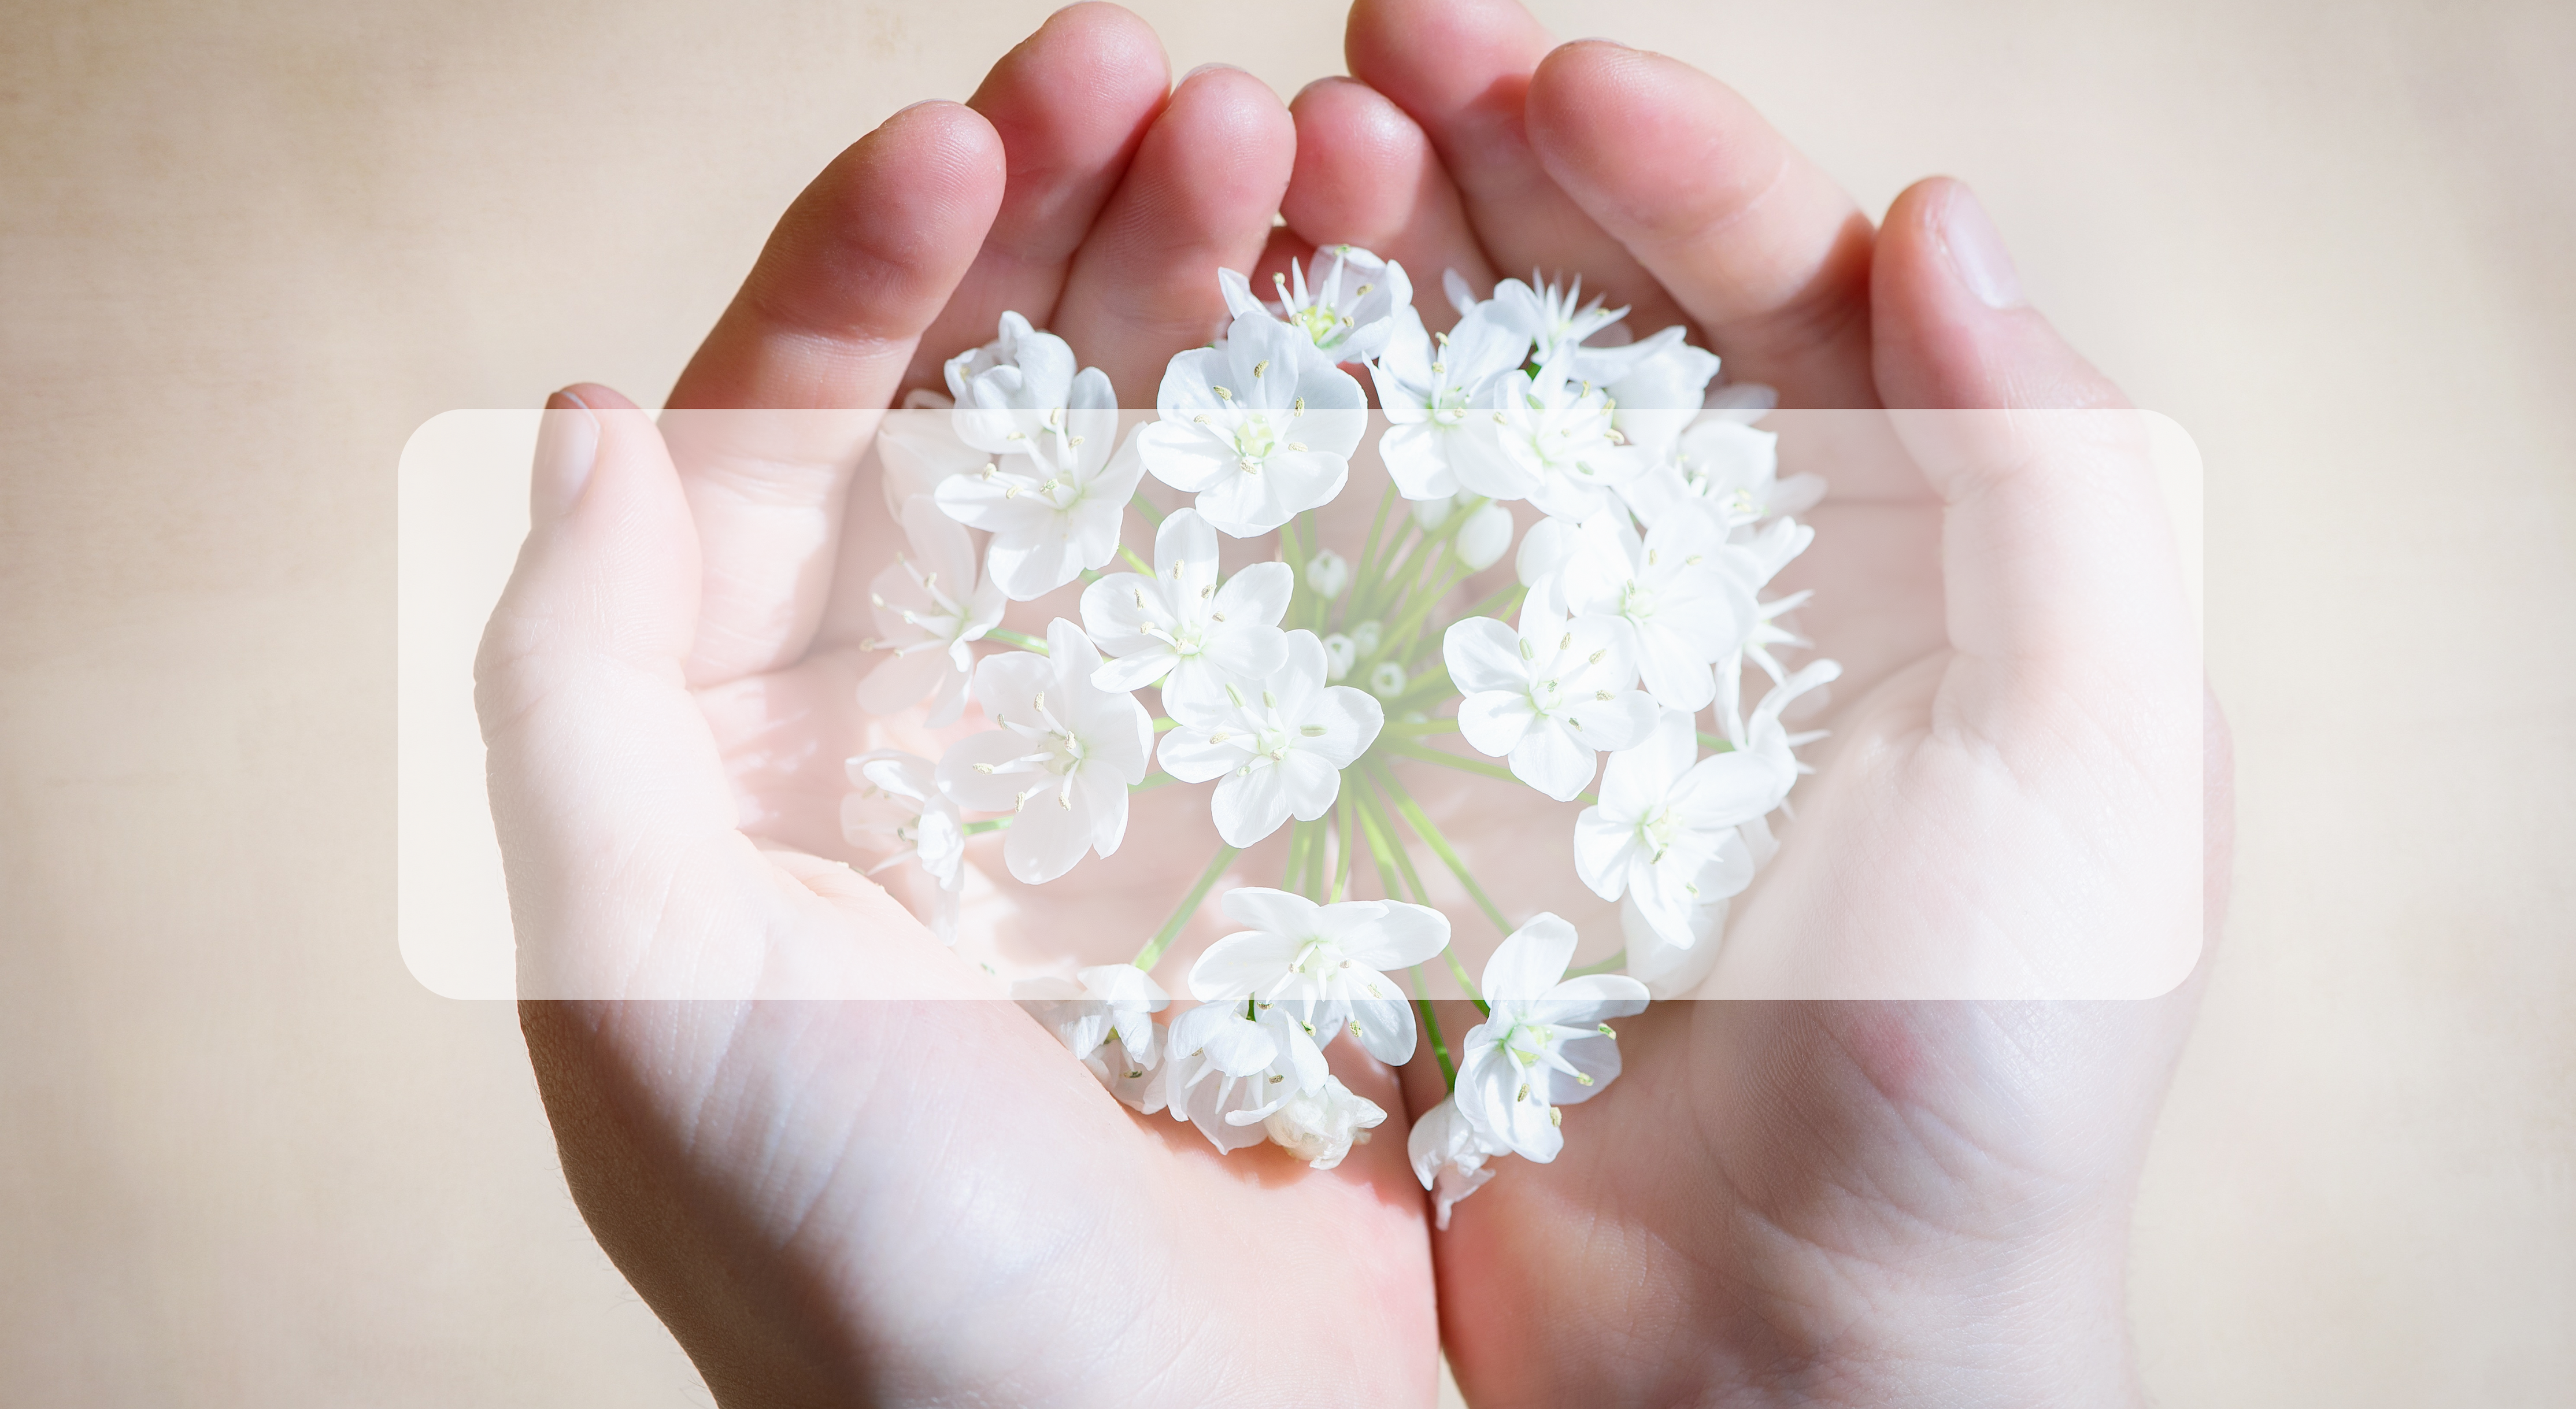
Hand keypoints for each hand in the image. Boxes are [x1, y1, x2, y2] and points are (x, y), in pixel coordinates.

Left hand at [476, 8, 1439, 1403]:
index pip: (791, 443)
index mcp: (752, 761)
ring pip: (1168, 486)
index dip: (868, 270)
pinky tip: (1402, 355)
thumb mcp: (654, 986)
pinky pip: (1317, 613)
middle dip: (1079, 242)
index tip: (981, 133)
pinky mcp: (1292, 842)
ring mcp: (1128, 783)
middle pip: (995, 423)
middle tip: (1188, 91)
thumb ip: (574, 703)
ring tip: (1315, 166)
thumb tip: (590, 426)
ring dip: (1228, 316)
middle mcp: (932, 751)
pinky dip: (1355, 477)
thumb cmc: (876, 1276)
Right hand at [1268, 1, 2231, 1401]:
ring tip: (1253, 169)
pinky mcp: (1399, 804)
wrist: (1786, 1365)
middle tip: (1354, 68)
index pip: (1774, 303)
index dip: (1668, 169)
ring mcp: (1528, 696)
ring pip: (1429, 438)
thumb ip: (2052, 491)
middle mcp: (1695, 602)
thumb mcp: (2089, 781)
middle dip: (1473, 184)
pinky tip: (1186, 383)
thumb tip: (1946, 216)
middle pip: (1575, 334)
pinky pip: (1317, 614)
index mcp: (1879, 563)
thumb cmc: (1975, 1087)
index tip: (1547, 70)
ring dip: (1347, 297)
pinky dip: (1256, 492)